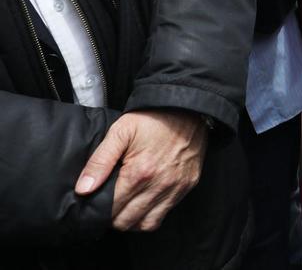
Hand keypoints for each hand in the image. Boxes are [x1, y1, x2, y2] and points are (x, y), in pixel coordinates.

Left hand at [75, 108, 208, 230]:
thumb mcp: (121, 131)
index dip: (99, 209)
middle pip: (126, 222)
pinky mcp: (187, 185)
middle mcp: (159, 185)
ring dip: (131, 220)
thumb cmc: (153, 119)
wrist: (188, 107)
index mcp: (139, 173)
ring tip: (125, 207)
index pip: (111, 210)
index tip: (96, 202)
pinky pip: (164, 215)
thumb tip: (83, 189)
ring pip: (145, 224)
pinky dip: (150, 216)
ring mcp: (175, 187)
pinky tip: (144, 203)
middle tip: (110, 204)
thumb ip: (99, 161)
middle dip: (113, 217)